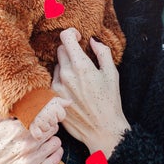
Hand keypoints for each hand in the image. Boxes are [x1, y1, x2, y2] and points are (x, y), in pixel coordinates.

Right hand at [0, 109, 63, 163]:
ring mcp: (30, 162)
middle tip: (44, 131)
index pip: (46, 118)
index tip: (44, 119)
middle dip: (49, 128)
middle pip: (53, 130)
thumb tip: (20, 93)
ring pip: (56, 143)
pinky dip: (55, 154)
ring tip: (44, 142)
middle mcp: (26, 146)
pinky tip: (49, 152)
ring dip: (52, 141)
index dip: (46, 118)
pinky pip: (55, 160)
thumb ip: (10, 107)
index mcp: (19, 130)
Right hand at [28, 96, 71, 140]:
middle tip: (42, 114)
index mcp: (54, 107)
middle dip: (49, 120)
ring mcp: (40, 120)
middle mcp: (48, 114)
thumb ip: (62, 101)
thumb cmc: (39, 99)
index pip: (61, 116)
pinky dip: (37, 134)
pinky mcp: (32, 126)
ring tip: (37, 118)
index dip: (57, 114)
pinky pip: (39, 135)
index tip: (49, 110)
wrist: (24, 99)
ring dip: (43, 126)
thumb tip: (70, 102)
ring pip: (47, 129)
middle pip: (54, 123)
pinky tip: (35, 128)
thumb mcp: (52, 98)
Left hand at [52, 27, 130, 155]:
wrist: (102, 129)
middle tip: (82, 60)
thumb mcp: (112, 74)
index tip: (77, 37)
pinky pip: (53, 81)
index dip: (71, 33)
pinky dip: (61, 81)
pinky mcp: (52, 98)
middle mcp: (65, 75)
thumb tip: (92, 40)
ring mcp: (56, 87)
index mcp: (81, 66)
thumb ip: (102, 52)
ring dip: (65, 67)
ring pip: (56, 66)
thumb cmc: (110, 102)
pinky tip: (73, 91)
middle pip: (60, 50)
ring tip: (80, 80)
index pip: (65, 37)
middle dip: (70, 51)